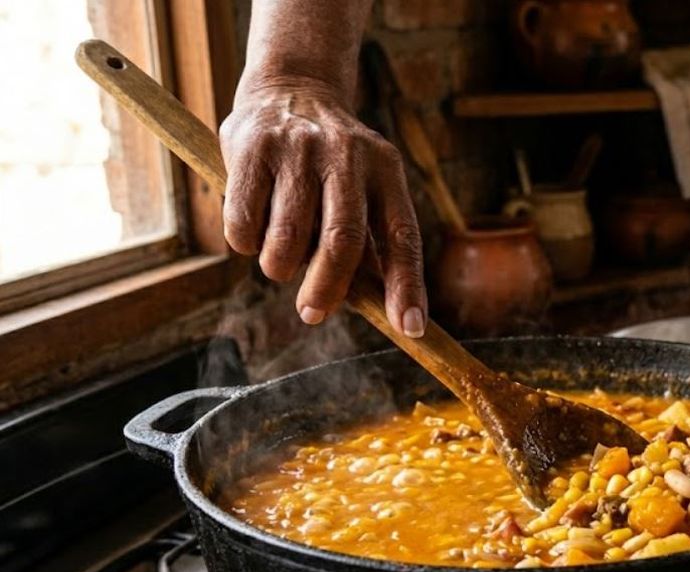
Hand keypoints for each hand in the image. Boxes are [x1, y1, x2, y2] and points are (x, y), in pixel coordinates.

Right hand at [218, 80, 425, 335]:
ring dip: (281, 268)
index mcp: (386, 170)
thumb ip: (370, 242)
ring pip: (289, 238)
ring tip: (280, 263)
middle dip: (327, 289)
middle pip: (343, 240)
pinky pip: (245, 224)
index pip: (402, 236)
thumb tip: (381, 310)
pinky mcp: (252, 148)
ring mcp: (299, 149)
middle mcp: (348, 156)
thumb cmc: (332, 164)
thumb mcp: (365, 188)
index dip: (406, 285)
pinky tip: (253, 233)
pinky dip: (247, 245)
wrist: (290, 89)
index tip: (409, 328)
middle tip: (312, 313)